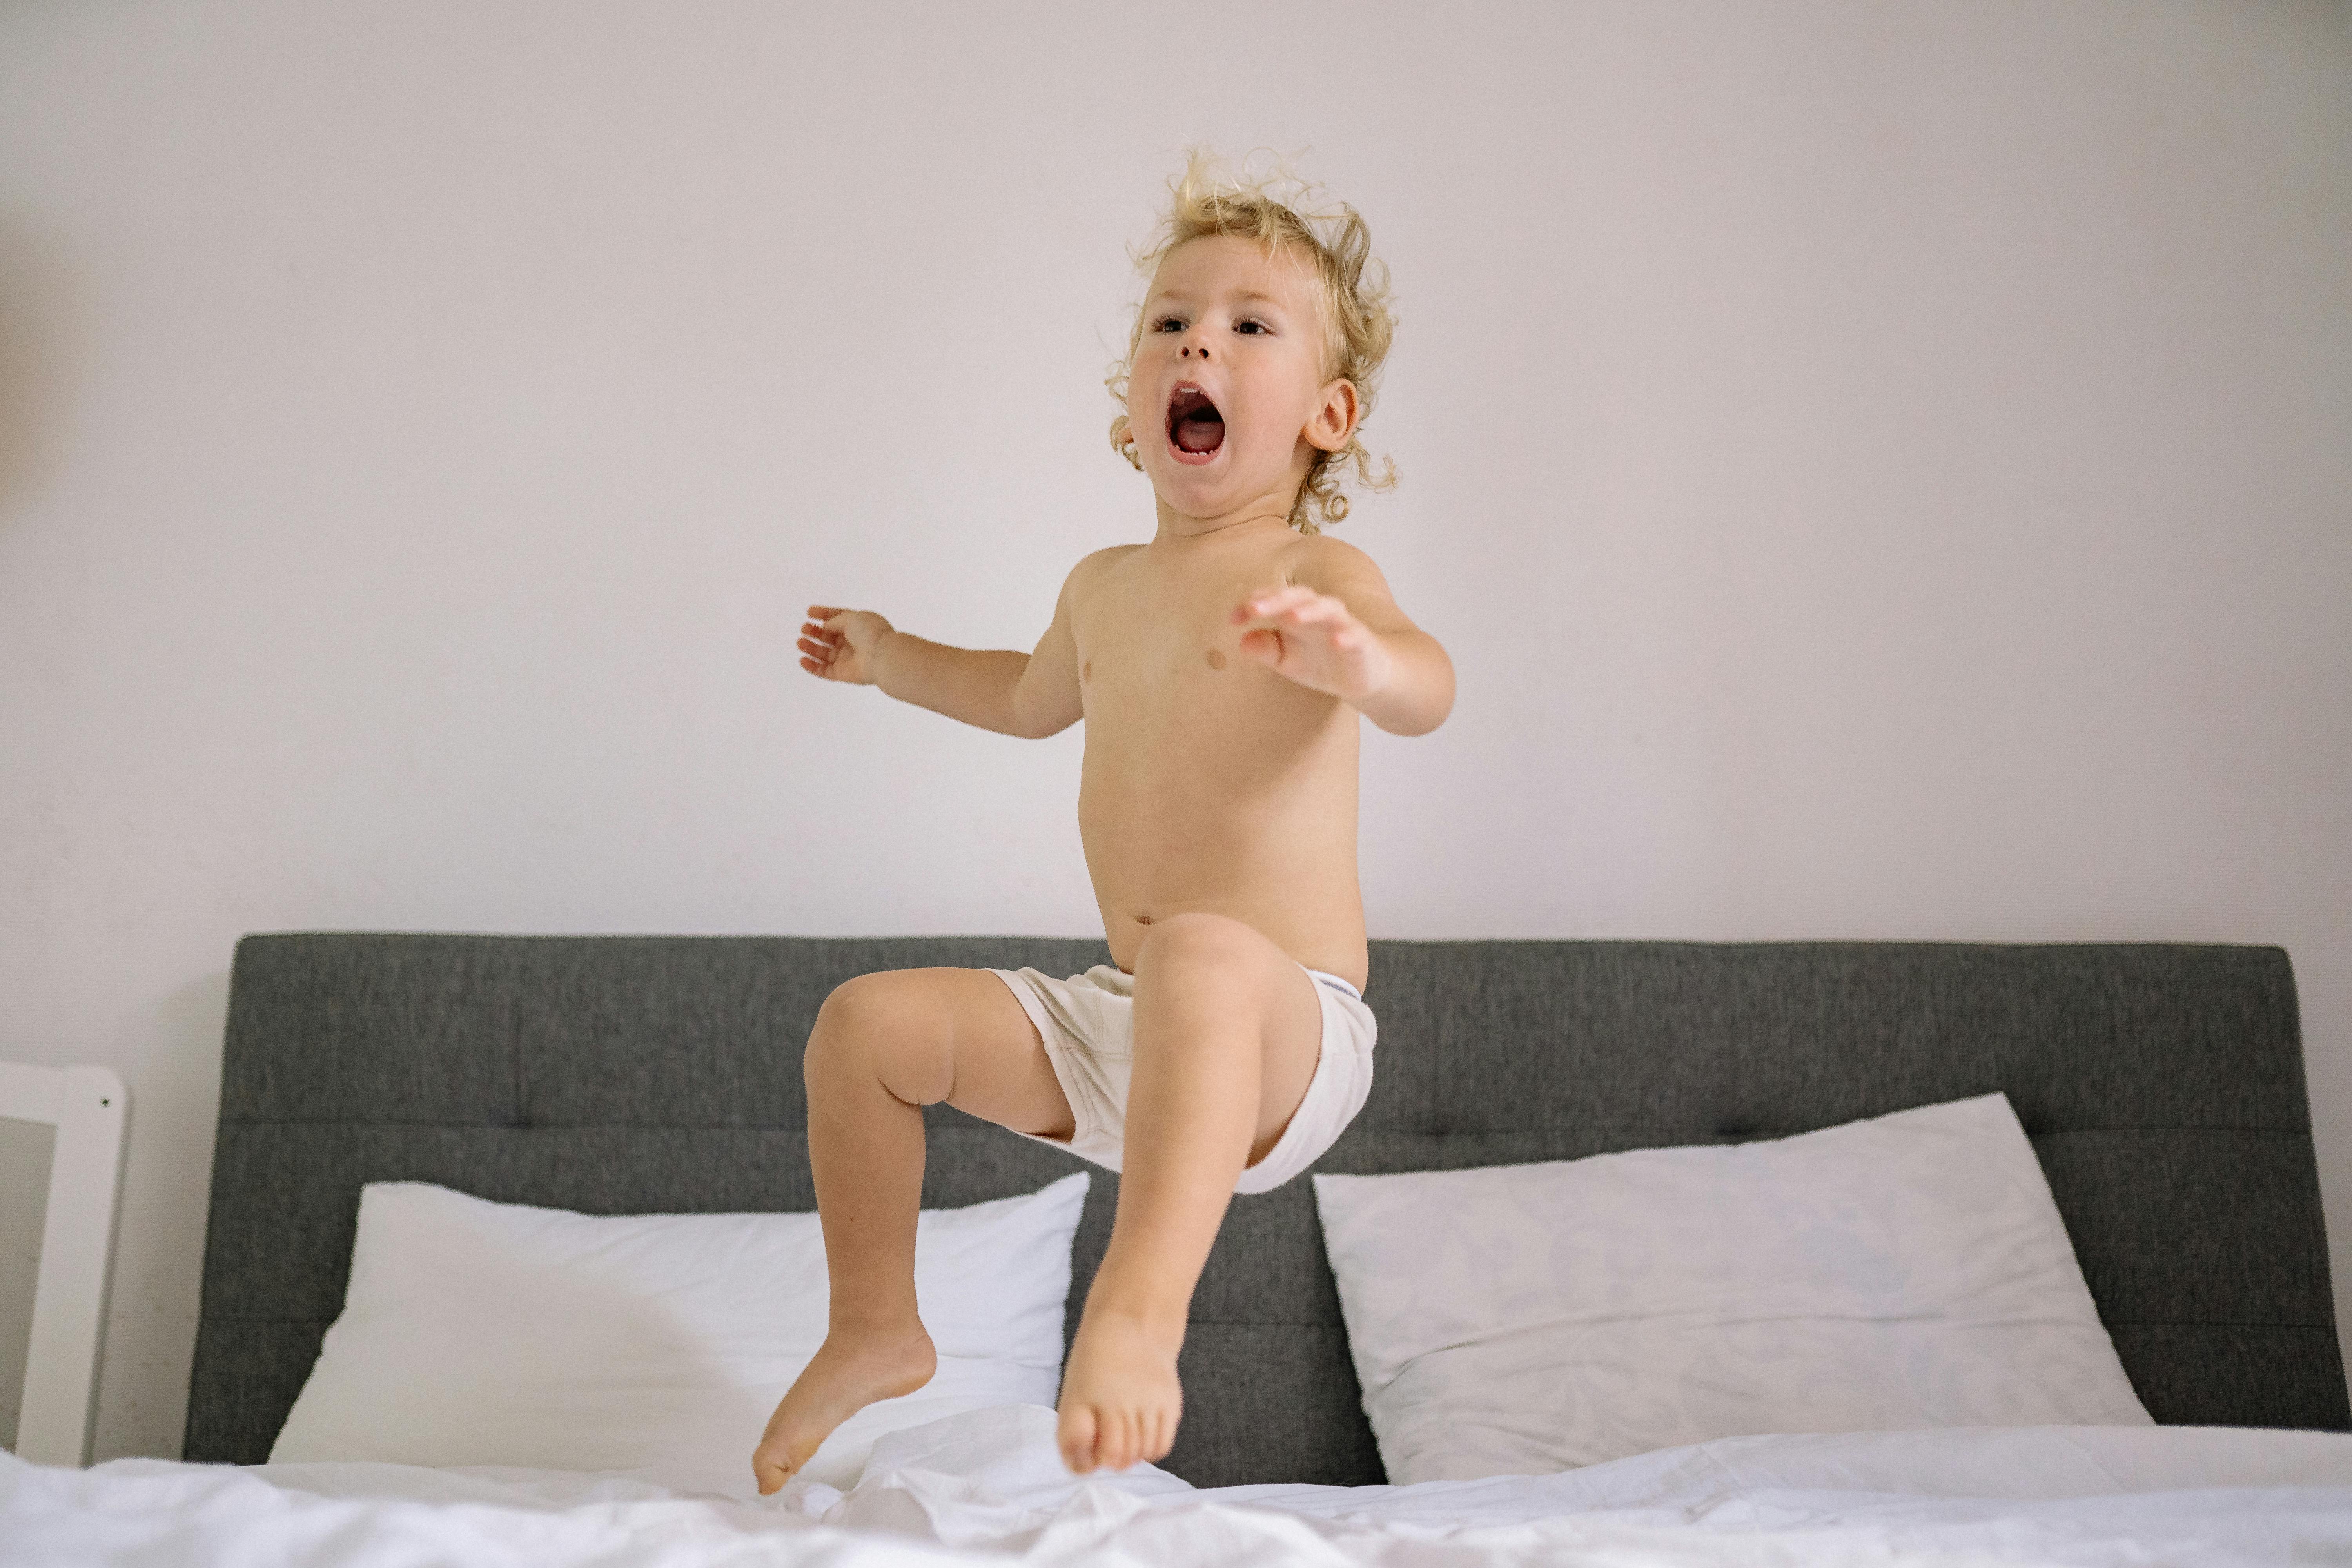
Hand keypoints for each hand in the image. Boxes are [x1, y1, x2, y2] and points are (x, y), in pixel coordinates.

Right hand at [799, 605, 894, 684]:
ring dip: (811, 648)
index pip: (838, 618)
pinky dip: (812, 666)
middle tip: (804, 629)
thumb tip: (825, 625)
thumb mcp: (851, 618)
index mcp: (858, 626)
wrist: (881, 656)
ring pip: (824, 654)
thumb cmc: (870, 634)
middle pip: (829, 637)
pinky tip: (802, 660)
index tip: (809, 612)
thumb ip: (835, 621)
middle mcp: (852, 642)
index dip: (823, 614)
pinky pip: (824, 671)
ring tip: (800, 642)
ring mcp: (847, 659)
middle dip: (815, 632)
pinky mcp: (843, 674)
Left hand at [1230, 585, 1392, 703]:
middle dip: (1276, 599)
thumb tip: (1242, 643)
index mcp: (1297, 613)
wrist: (1364, 676)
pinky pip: (1355, 635)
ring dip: (1310, 610)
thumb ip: (1266, 650)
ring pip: (1328, 607)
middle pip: (1298, 596)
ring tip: (1291, 616)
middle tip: (1253, 608)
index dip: (1253, 605)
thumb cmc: (1321, 662)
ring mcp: (1343, 625)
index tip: (1233, 619)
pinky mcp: (1362, 643)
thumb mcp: (1287, 661)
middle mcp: (1319, 613)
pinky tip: (1337, 640)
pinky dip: (1346, 635)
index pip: (1273, 600)